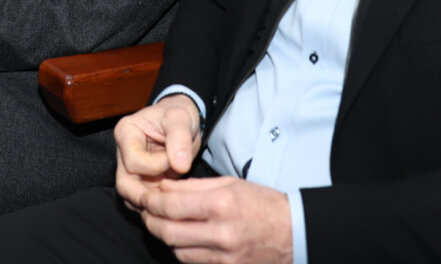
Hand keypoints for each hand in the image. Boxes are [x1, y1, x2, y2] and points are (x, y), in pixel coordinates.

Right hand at [115, 95, 202, 209]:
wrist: (183, 120)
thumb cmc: (179, 114)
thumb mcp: (181, 118)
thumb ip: (180, 138)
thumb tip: (181, 166)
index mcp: (126, 133)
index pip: (133, 162)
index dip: (156, 166)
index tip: (178, 160)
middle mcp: (123, 153)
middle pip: (125, 185)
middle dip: (147, 196)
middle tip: (172, 198)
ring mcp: (130, 170)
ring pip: (131, 197)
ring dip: (153, 204)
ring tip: (175, 200)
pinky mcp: (141, 181)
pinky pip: (143, 201)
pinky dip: (157, 206)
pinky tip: (173, 202)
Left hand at [138, 176, 292, 263]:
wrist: (295, 232)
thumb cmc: (263, 204)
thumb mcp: (231, 184)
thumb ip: (193, 186)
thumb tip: (162, 187)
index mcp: (222, 204)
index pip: (171, 206)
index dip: (151, 202)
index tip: (144, 197)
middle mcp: (221, 233)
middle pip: (168, 232)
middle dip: (150, 221)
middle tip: (147, 212)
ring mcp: (224, 257)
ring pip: (177, 251)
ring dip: (165, 237)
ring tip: (163, 224)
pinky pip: (193, 263)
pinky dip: (182, 251)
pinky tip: (183, 239)